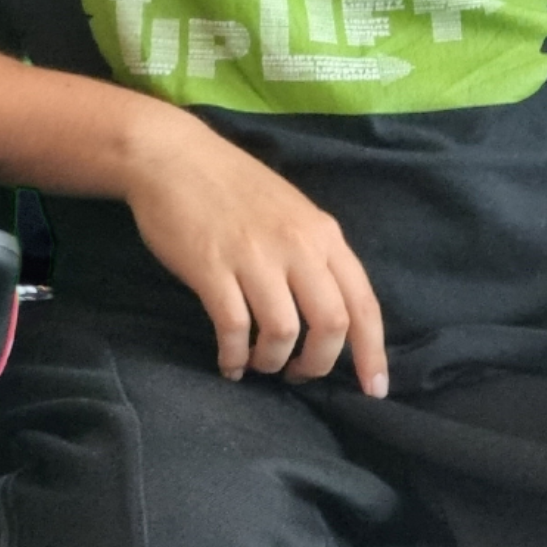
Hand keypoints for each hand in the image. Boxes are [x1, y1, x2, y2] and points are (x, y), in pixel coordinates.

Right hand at [115, 105, 387, 390]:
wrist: (171, 156)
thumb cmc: (233, 186)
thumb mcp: (292, 212)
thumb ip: (315, 255)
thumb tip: (332, 313)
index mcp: (323, 233)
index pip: (363, 303)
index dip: (372, 352)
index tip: (374, 390)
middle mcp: (298, 246)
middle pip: (331, 324)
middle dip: (319, 364)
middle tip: (300, 375)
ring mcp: (254, 257)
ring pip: (283, 331)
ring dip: (273, 361)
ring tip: (259, 363)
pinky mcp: (212, 269)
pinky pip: (234, 328)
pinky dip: (234, 356)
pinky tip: (229, 363)